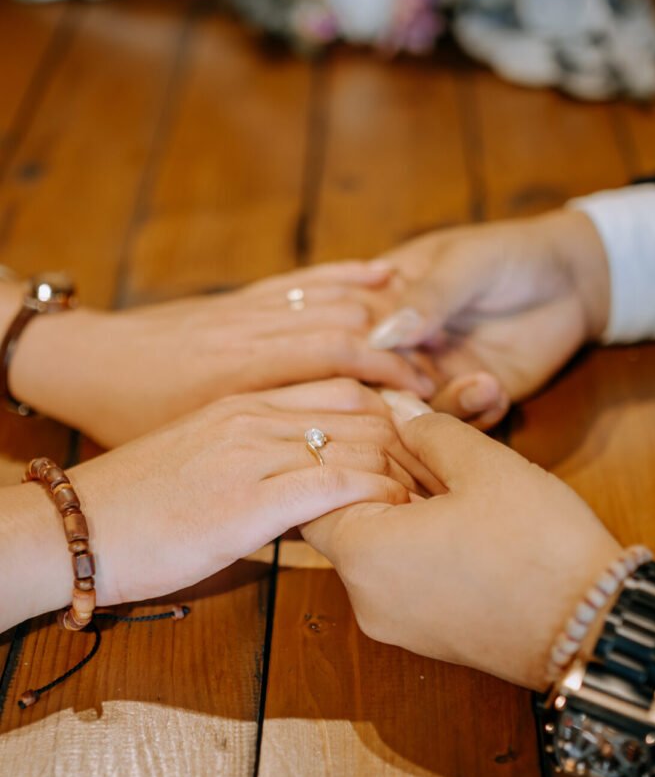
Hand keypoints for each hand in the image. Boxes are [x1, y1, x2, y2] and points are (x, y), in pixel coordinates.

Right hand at [0, 380, 440, 631]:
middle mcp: (253, 414)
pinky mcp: (246, 503)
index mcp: (244, 398)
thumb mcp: (202, 454)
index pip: (342, 385)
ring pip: (355, 439)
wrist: (76, 526)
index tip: (418, 441)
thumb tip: (303, 468)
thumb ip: (254, 447)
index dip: (390, 409)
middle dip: (410, 436)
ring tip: (430, 494)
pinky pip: (332, 484)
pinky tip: (394, 510)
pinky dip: (372, 494)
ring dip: (401, 466)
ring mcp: (251, 454)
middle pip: (361, 407)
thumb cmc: (139, 500)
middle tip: (441, 469)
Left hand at [3, 261, 433, 445]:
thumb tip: (329, 502)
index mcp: (243, 393)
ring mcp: (249, 317)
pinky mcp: (243, 299)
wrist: (92, 369)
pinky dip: (346, 275)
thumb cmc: (136, 426)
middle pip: (348, 344)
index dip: (391, 402)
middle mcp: (254, 346)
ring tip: (428, 345)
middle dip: (401, 364)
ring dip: (386, 323)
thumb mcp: (196, 474)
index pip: (339, 388)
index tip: (427, 419)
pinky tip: (383, 273)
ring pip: (332, 307)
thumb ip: (265, 488)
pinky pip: (302, 281)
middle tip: (439, 389)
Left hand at [302, 391, 620, 690]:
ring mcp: (397, 625)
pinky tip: (465, 519)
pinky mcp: (428, 638)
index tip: (388, 436)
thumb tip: (403, 417)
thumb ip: (430, 431)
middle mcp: (366, 599)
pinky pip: (405, 580)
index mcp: (364, 554)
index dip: (347, 457)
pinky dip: (421, 544)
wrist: (595, 629)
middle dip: (382, 480)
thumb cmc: (537, 546)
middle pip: (346, 523)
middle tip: (427, 451)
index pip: (314, 497)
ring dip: (405, 511)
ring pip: (379, 551)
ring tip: (453, 482)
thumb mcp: (483, 464)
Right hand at [367, 208, 610, 428]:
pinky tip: (495, 389)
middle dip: (392, 393)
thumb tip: (381, 336)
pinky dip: (474, 414)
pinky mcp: (468, 397)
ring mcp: (432, 374)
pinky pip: (457, 424)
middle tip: (425, 384)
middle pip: (369, 383)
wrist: (574, 277)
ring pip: (410, 413)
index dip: (350, 353)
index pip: (344, 333)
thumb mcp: (466, 263)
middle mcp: (398, 345)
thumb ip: (426, 298)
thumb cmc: (509, 254)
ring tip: (479, 383)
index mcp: (381, 302)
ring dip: (441, 408)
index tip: (378, 359)